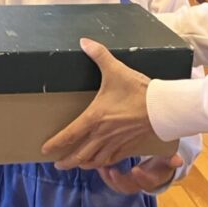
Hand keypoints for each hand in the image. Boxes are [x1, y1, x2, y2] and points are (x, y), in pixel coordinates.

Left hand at [42, 39, 159, 167]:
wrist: (163, 107)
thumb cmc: (138, 90)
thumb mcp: (116, 70)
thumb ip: (99, 55)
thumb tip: (84, 41)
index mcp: (94, 117)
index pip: (69, 135)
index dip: (55, 143)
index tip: (45, 149)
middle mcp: (102, 134)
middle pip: (80, 154)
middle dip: (67, 161)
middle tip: (58, 164)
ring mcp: (115, 142)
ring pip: (95, 160)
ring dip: (83, 164)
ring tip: (76, 165)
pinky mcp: (128, 146)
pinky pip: (111, 159)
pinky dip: (102, 163)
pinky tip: (99, 163)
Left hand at [97, 153, 182, 194]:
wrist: (157, 170)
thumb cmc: (162, 162)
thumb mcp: (168, 160)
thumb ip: (172, 160)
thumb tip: (179, 161)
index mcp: (152, 180)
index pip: (148, 182)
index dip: (142, 178)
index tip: (136, 170)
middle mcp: (140, 185)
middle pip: (129, 188)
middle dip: (119, 181)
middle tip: (111, 171)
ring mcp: (130, 184)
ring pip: (118, 187)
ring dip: (108, 179)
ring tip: (101, 168)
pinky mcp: (122, 181)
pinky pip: (112, 182)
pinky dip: (105, 175)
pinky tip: (99, 165)